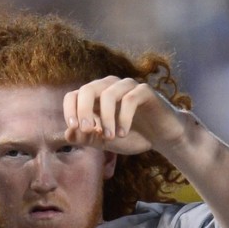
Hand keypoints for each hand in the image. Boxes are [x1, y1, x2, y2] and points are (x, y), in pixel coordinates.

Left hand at [64, 76, 186, 155]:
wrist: (162, 136)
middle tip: (86, 129)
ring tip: (111, 138)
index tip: (74, 128)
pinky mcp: (145, 91)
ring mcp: (127, 86)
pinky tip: (123, 134)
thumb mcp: (106, 141)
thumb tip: (67, 134)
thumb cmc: (132, 136)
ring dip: (106, 118)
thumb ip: (87, 138)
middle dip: (83, 110)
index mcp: (95, 97)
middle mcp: (109, 87)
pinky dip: (124, 118)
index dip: (70, 110)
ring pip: (108, 94)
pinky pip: (130, 99)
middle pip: (87, 89)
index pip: (74, 95)